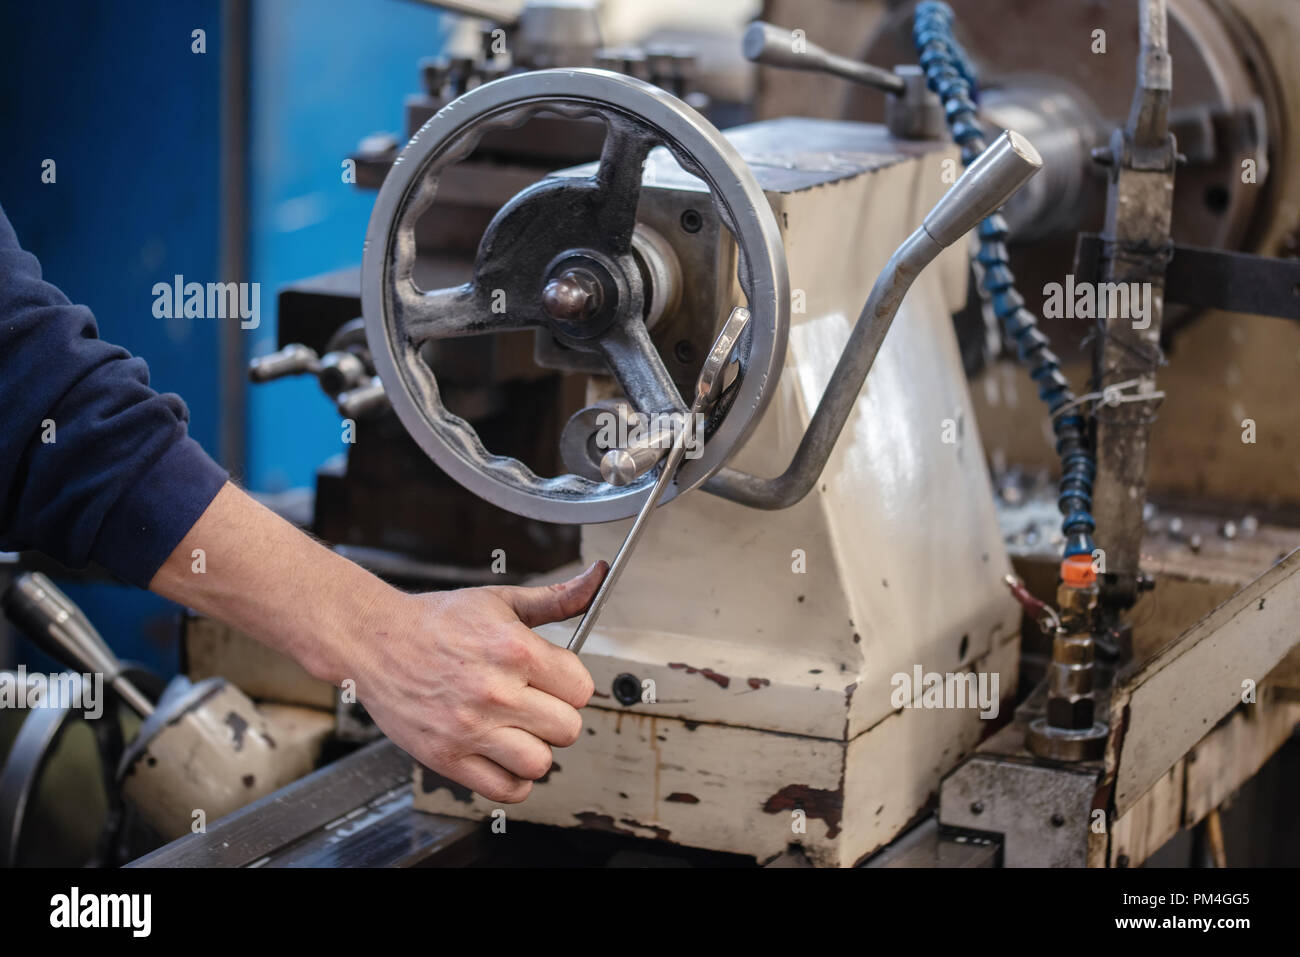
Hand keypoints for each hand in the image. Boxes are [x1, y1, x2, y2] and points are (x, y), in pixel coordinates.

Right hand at [349, 562, 606, 802]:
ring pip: (541, 763)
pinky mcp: (446, 757)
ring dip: (536, 749)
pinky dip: (513, 779)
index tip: (555, 681)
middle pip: (568, 729)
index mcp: (513, 649)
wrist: (373, 639)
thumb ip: (556, 598)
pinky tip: (503, 755)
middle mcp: (495, 691)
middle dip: (558, 717)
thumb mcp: (500, 600)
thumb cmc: (436, 621)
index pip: (581, 688)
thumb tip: (597, 577)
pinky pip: (505, 789)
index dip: (572, 684)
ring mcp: (470, 728)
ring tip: (519, 731)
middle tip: (536, 705)